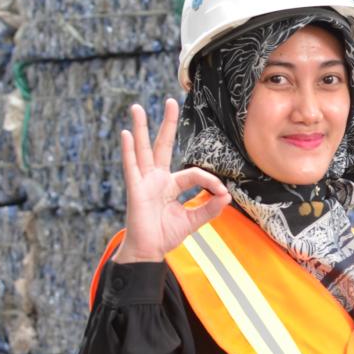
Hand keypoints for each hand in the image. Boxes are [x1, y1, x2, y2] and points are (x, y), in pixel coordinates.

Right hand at [113, 98, 230, 263]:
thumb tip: (227, 196)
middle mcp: (157, 179)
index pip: (194, 173)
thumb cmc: (165, 235)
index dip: (210, 181)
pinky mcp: (135, 189)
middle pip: (162, 145)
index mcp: (171, 185)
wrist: (148, 251)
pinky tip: (126, 134)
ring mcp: (144, 182)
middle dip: (167, 124)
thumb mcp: (192, 221)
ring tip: (137, 107)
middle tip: (171, 101)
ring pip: (143, 150)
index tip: (222, 192)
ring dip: (140, 128)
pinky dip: (129, 150)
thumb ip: (209, 208)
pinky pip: (131, 167)